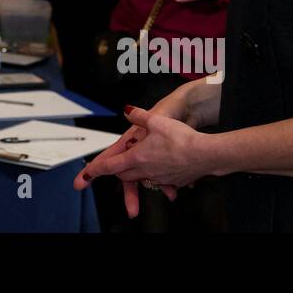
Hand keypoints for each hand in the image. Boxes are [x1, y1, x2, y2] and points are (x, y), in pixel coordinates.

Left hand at [74, 106, 209, 214]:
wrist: (206, 154)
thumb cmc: (182, 139)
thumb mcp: (156, 120)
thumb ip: (139, 115)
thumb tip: (129, 110)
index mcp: (137, 157)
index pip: (110, 165)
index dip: (97, 169)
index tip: (87, 173)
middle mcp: (146, 171)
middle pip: (123, 174)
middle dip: (116, 170)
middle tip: (111, 167)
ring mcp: (160, 178)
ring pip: (141, 179)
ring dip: (135, 175)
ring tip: (137, 167)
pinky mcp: (173, 181)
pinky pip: (159, 181)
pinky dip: (156, 177)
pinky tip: (163, 171)